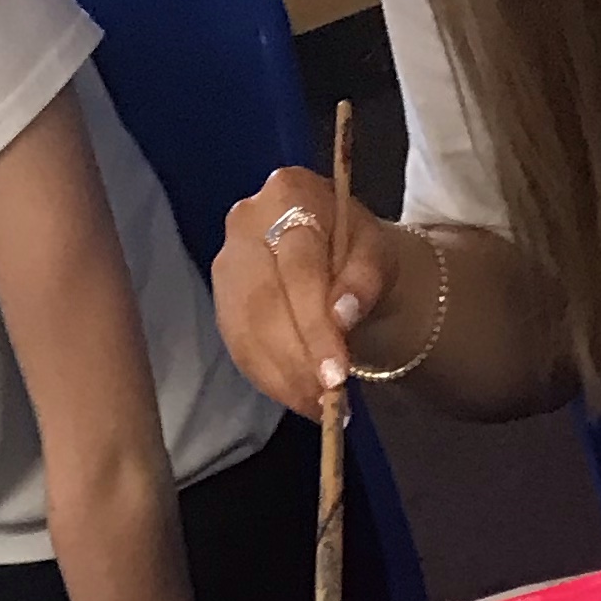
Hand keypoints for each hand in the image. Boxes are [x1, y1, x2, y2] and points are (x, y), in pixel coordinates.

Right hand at [214, 164, 400, 417]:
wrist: (338, 257)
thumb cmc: (358, 251)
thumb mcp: (377, 254)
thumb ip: (364, 278)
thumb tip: (342, 315)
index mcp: (289, 194)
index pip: (298, 267)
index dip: (314, 325)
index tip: (336, 374)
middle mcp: (246, 222)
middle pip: (264, 302)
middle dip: (296, 360)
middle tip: (326, 401)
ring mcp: (227, 262)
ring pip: (246, 331)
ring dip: (282, 378)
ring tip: (317, 406)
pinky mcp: (222, 301)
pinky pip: (239, 348)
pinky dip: (270, 380)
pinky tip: (297, 396)